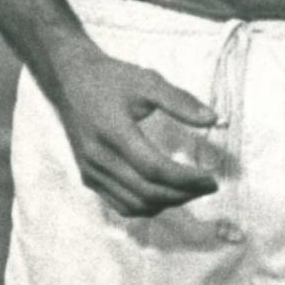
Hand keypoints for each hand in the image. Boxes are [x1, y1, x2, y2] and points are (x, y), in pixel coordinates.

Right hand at [52, 45, 219, 218]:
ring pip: (135, 204)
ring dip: (167, 203)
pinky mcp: (88, 177)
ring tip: (191, 190)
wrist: (70, 80)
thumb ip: (180, 101)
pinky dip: (147, 205)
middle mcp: (98, 157)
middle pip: (147, 192)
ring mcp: (91, 170)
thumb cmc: (112, 79)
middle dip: (184, 194)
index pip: (154, 169)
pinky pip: (120, 204)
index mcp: (113, 132)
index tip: (211, 178)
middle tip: (209, 186)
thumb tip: (214, 119)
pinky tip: (166, 194)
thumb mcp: (148, 81)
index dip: (186, 179)